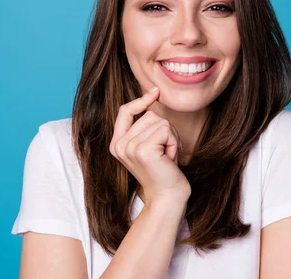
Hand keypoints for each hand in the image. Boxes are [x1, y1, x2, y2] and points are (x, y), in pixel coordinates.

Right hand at [109, 87, 190, 205]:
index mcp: (117, 144)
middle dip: (165, 131)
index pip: (124, 111)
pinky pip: (166, 130)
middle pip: (149, 115)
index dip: (140, 100)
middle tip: (165, 153)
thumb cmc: (163, 172)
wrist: (167, 198)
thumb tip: (153, 94)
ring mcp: (130, 147)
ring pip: (160, 121)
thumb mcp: (149, 146)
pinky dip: (174, 143)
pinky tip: (170, 159)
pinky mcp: (143, 150)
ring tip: (167, 157)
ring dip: (171, 138)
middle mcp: (119, 145)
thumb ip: (145, 127)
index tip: (155, 92)